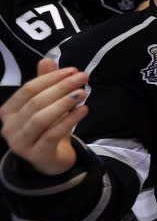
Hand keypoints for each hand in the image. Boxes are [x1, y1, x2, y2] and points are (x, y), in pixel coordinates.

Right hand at [0, 58, 88, 174]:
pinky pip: (53, 134)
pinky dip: (69, 120)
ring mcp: (21, 143)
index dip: (51, 78)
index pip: (29, 89)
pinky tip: (84, 110)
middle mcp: (10, 127)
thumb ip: (46, 84)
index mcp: (8, 111)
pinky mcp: (37, 154)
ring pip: (42, 118)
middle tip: (83, 78)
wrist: (51, 160)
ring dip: (64, 103)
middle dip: (62, 87)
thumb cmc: (48, 128)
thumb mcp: (47, 105)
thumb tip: (47, 60)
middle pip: (36, 102)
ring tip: (84, 93)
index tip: (73, 70)